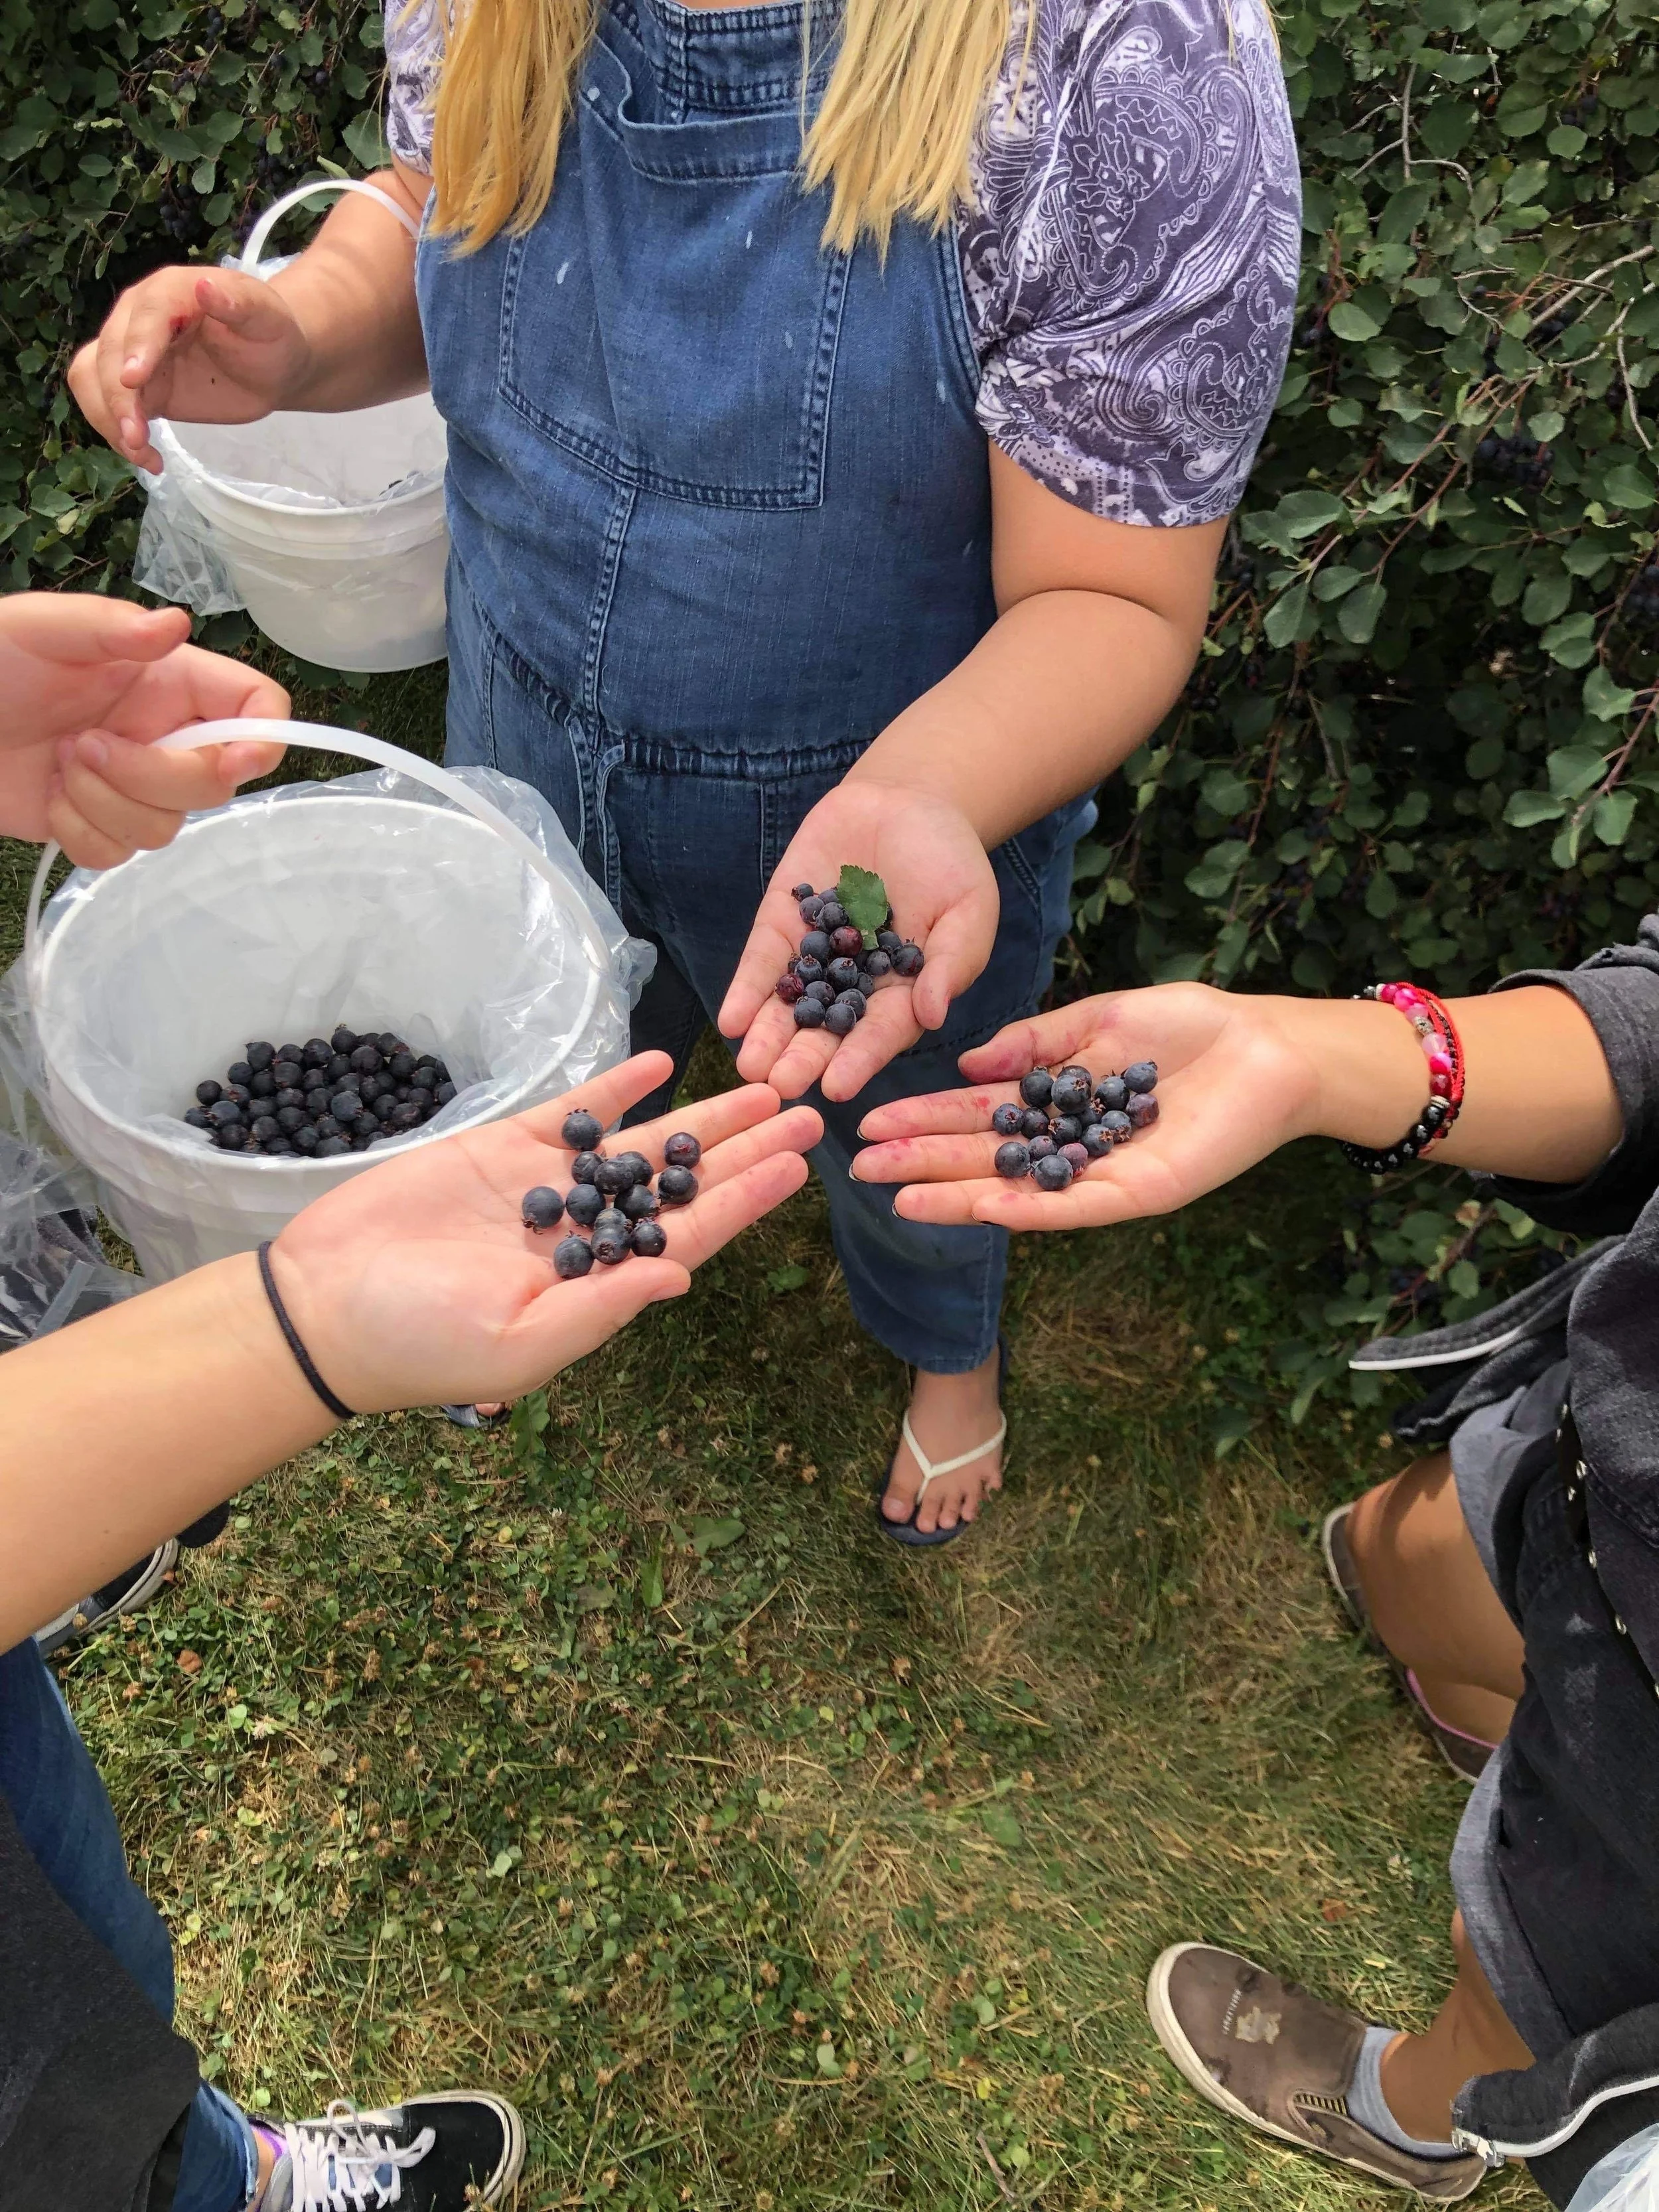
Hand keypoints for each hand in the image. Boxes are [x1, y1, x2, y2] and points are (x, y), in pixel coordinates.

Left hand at [0, 595, 287, 864]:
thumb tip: (176, 624)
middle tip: (85, 745)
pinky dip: (80, 832)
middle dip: (150, 776)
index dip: (264, 738)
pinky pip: (118, 855)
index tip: (232, 760)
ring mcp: (132, 785)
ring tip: (59, 764)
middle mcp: (162, 734)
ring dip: (103, 803)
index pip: (255, 708)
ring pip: (166, 827)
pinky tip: (49, 798)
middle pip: (214, 783)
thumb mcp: (40, 625)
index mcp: (168, 681)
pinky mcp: (98, 825)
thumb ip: (110, 625)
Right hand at [68, 264, 311, 472]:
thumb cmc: (271, 334)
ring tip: (139, 451)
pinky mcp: (138, 387)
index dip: (137, 346)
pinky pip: (105, 403)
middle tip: (137, 438)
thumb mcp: (266, 318)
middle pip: (110, 351)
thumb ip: (239, 303)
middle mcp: (140, 316)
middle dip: (118, 396)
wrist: (271, 364)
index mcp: (172, 291)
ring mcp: (134, 352)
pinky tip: (146, 457)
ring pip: (94, 376)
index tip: (134, 379)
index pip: (146, 315)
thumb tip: (206, 286)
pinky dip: (115, 431)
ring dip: (106, 415)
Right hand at [270, 1052, 820, 1411]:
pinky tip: (665, 1065)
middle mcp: (586, 1233)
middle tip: (810, 1111)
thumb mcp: (517, 1344)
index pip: (691, 1233)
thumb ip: (601, 1306)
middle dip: (746, 1147)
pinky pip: (576, 1110)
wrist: (323, 1305)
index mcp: (598, 1284)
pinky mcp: (503, 1148)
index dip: (746, 1199)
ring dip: (702, 1114)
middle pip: (685, 1180)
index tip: (798, 1168)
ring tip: (763, 1086)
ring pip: (644, 1140)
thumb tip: (681, 1272)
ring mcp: (547, 1186)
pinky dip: (618, 1087)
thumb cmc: (418, 1343)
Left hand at [718, 780, 998, 1102]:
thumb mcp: (968, 908)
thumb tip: (932, 1015)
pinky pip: (763, 964)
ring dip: (768, 1037)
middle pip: (826, 1031)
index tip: (837, 1089)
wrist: (907, 801)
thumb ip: (948, 962)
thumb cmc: (951, 861)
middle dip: (802, 1058)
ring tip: (750, 1067)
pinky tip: (731, 1020)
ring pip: (789, 1006)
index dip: (858, 1061)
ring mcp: (816, 958)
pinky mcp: (783, 927)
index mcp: (905, 993)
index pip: (880, 1034)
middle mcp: (856, 987)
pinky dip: (746, 991)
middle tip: (780, 1087)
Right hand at [851, 985, 1320, 1227]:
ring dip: (959, 1197)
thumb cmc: (1192, 1028)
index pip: (976, 1115)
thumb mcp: (1099, 1018)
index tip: (872, 1124)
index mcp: (1056, 1101)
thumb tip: (970, 1064)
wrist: (1270, 1047)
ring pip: (1018, 1190)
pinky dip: (1031, 1209)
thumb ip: (1035, 1042)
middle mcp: (1069, 1145)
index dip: (924, 1119)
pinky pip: (1076, 1207)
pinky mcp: (1139, 1193)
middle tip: (861, 1169)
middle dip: (922, 1163)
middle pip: (983, 1158)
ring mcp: (1100, 1174)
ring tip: (902, 1200)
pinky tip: (986, 1208)